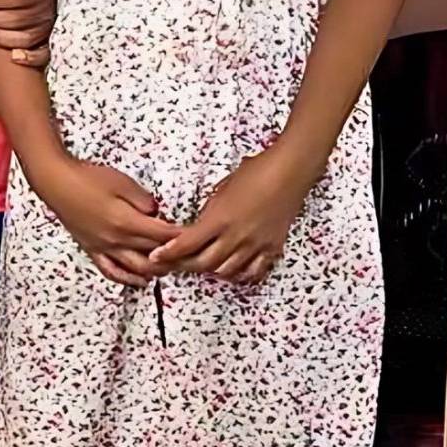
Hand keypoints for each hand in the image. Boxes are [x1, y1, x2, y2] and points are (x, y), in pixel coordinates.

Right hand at [29, 156, 178, 287]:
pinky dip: (129, 279)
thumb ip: (144, 200)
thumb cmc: (87, 178)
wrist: (56, 182)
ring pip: (137, 269)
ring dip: (157, 271)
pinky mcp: (93, 249)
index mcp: (126, 222)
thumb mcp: (122, 182)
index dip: (182, 238)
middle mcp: (117, 240)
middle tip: (190, 255)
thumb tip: (157, 213)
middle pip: (154, 256)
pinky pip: (113, 271)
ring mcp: (104, 248)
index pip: (163, 236)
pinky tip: (140, 280)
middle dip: (175, 257)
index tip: (196, 236)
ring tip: (171, 267)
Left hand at [151, 146, 315, 283]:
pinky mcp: (272, 248)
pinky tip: (231, 271)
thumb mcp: (222, 188)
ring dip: (210, 271)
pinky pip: (253, 271)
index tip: (157, 256)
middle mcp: (237, 236)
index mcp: (220, 218)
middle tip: (174, 264)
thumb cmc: (256, 171)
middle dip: (184, 265)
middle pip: (204, 263)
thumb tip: (201, 224)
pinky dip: (239, 274)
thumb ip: (210, 211)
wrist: (289, 171)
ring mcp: (255, 245)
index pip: (187, 244)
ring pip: (227, 271)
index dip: (169, 253)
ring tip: (201, 265)